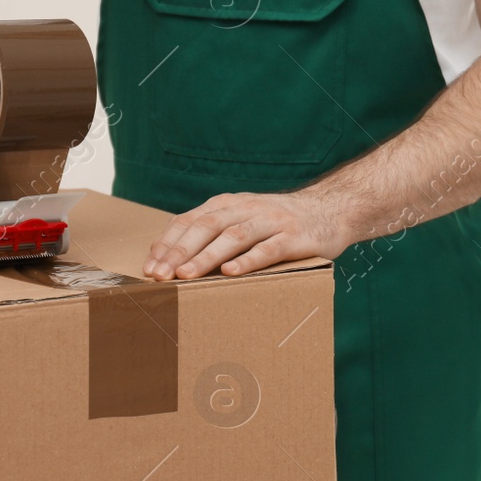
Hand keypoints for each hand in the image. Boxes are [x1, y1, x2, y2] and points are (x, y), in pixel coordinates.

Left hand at [143, 190, 354, 280]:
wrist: (330, 210)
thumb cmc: (278, 223)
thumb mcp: (243, 219)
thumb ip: (214, 233)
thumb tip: (171, 259)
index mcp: (228, 205)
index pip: (189, 220)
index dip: (168, 243)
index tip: (149, 266)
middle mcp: (247, 208)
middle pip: (206, 226)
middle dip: (180, 251)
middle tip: (160, 275)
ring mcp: (272, 221)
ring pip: (234, 236)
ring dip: (207, 256)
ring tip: (186, 275)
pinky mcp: (294, 236)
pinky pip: (268, 248)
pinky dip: (248, 259)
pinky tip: (232, 272)